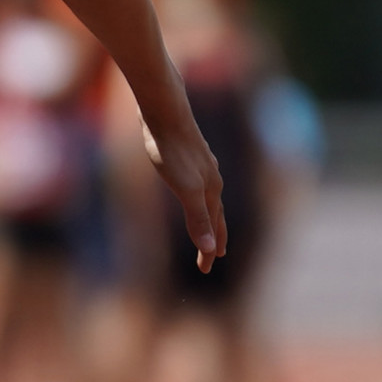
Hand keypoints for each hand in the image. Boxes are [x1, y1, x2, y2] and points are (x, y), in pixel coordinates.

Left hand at [144, 116, 227, 272]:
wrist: (165, 111)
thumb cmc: (172, 150)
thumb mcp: (184, 189)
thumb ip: (197, 218)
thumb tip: (209, 250)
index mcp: (211, 191)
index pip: (213, 229)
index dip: (209, 250)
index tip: (205, 270)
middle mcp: (212, 179)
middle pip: (216, 215)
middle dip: (213, 238)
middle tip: (213, 257)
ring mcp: (202, 166)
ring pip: (209, 198)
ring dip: (209, 217)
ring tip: (208, 226)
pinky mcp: (189, 154)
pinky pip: (198, 182)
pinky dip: (199, 197)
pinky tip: (193, 188)